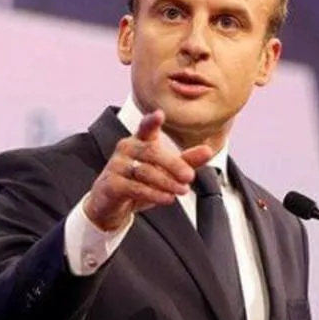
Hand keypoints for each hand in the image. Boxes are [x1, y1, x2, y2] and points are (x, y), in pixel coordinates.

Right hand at [83, 109, 213, 230]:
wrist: (110, 205)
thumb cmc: (138, 182)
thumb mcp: (165, 171)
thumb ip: (186, 161)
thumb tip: (208, 150)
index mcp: (140, 141)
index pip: (145, 127)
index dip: (151, 121)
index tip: (159, 115)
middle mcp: (126, 149)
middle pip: (151, 152)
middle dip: (173, 164)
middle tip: (190, 176)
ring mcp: (116, 166)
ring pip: (144, 172)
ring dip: (166, 182)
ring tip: (182, 190)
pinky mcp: (111, 184)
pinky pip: (134, 188)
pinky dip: (153, 194)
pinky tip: (167, 198)